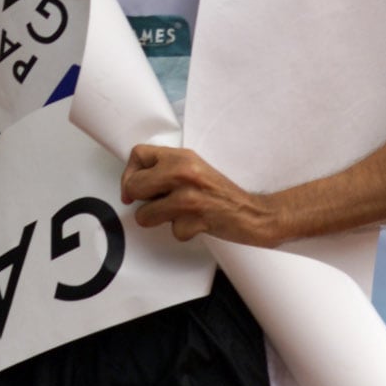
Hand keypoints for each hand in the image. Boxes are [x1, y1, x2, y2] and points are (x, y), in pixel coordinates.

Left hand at [120, 143, 281, 246]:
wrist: (255, 213)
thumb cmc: (223, 193)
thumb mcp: (195, 169)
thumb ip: (167, 170)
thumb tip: (133, 183)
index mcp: (182, 157)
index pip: (138, 154)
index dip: (130, 173)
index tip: (135, 187)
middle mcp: (184, 173)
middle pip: (133, 185)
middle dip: (140, 200)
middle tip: (156, 203)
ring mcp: (189, 197)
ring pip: (144, 214)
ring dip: (159, 220)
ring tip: (179, 214)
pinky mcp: (195, 219)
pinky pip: (172, 231)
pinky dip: (183, 231)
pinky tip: (197, 223)